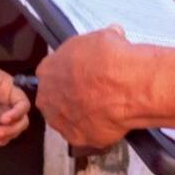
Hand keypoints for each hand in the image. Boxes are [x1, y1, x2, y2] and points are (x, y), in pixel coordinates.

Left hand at [0, 59, 30, 145]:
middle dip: (12, 128)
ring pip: (15, 127)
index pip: (22, 102)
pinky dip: (3, 138)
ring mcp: (2, 110)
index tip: (3, 119)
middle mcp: (9, 100)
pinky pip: (4, 131)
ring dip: (7, 135)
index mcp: (9, 87)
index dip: (17, 113)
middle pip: (22, 118)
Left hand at [36, 26, 143, 148]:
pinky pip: (85, 135)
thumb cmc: (109, 61)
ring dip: (82, 114)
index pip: (51, 73)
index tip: (82, 75)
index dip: (69, 74)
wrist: (126, 85)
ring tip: (104, 107)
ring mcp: (61, 120)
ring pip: (69, 118)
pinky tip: (110, 120)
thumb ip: (96, 43)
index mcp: (48, 71)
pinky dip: (97, 130)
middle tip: (94, 92)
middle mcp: (49, 97)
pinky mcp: (78, 138)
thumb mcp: (101, 37)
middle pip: (55, 98)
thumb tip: (111, 36)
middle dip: (72, 96)